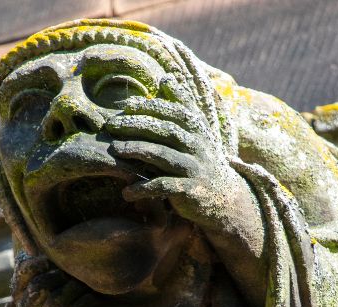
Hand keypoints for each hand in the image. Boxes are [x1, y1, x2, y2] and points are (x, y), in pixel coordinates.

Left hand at [106, 96, 258, 237]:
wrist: (225, 196)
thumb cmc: (202, 158)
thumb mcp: (197, 130)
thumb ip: (182, 105)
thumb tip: (166, 77)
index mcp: (198, 129)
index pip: (173, 112)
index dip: (150, 107)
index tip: (126, 105)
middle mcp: (198, 145)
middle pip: (166, 130)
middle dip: (137, 125)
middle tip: (112, 124)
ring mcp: (194, 168)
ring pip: (163, 155)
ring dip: (138, 150)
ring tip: (116, 149)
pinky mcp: (190, 190)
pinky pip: (164, 187)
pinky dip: (144, 188)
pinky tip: (127, 191)